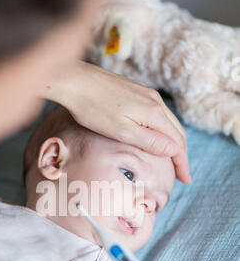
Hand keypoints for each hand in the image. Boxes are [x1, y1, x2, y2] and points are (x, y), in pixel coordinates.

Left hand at [43, 61, 190, 183]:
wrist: (74, 81)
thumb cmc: (93, 108)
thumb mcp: (122, 131)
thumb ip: (149, 141)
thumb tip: (173, 150)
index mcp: (153, 112)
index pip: (177, 142)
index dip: (182, 162)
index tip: (185, 179)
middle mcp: (154, 101)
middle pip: (176, 131)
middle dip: (181, 154)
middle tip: (182, 175)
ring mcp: (145, 94)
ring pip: (168, 122)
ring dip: (173, 142)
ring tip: (173, 160)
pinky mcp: (136, 91)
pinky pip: (158, 114)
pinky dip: (163, 130)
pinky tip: (157, 138)